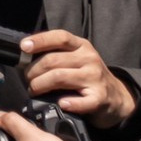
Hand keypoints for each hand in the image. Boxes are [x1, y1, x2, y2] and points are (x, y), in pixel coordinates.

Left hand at [21, 29, 136, 128]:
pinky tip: (60, 103)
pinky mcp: (99, 97)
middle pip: (52, 60)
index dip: (40, 40)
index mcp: (82, 46)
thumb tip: (25, 54)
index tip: (23, 47)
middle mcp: (89, 58)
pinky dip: (67, 103)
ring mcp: (95, 78)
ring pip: (58, 77)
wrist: (117, 97)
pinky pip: (80, 101)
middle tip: (27, 80)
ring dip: (40, 85)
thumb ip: (56, 54)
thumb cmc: (88, 76)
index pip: (60, 37)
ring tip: (34, 91)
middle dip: (32, 71)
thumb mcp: (76, 58)